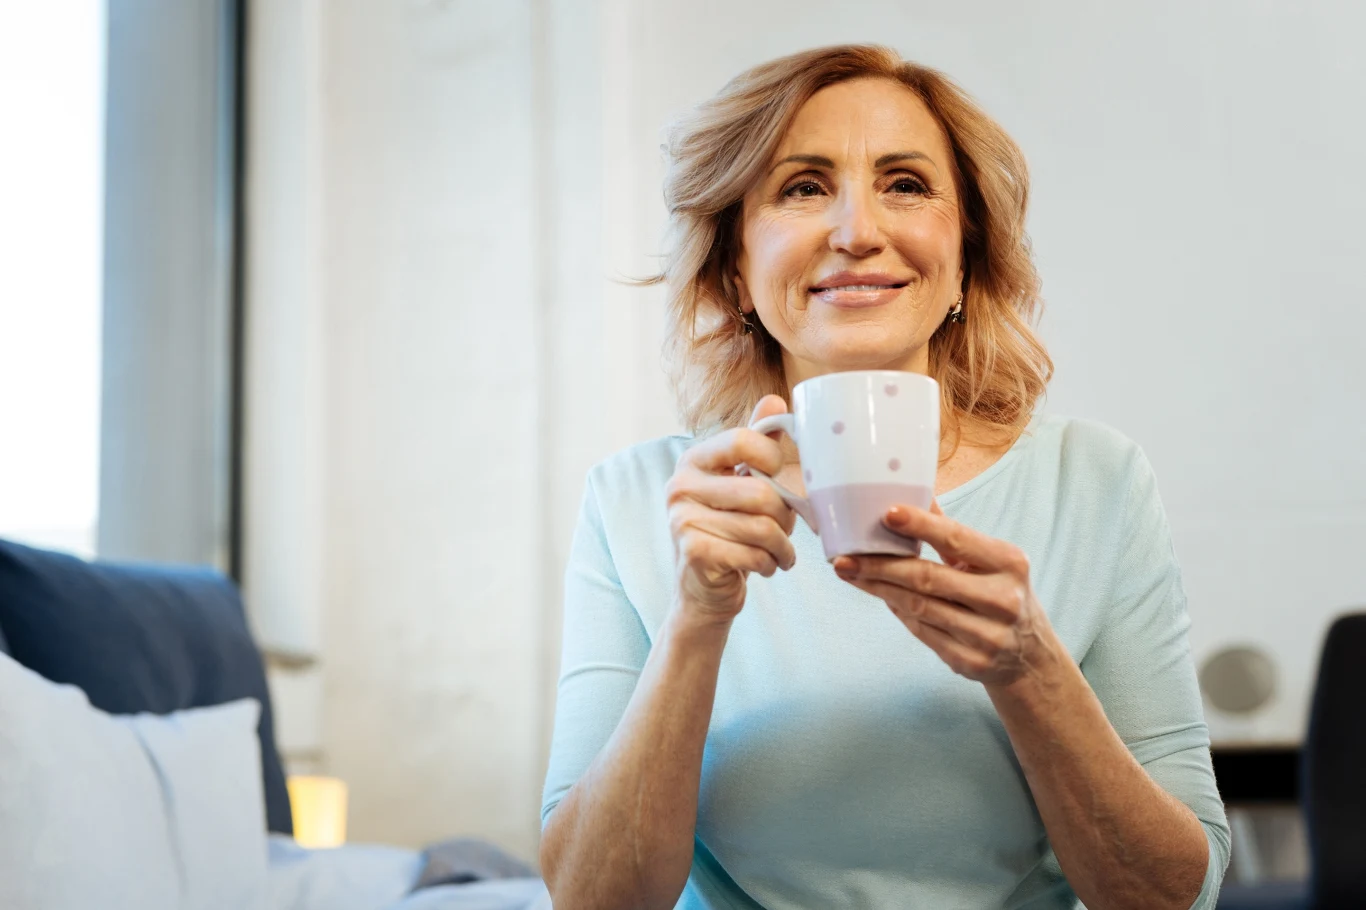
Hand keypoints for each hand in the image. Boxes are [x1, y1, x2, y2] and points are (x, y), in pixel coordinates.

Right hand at [666, 395, 797, 624]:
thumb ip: (756, 442)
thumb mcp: (740, 482)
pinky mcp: (693, 552)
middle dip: (785, 516)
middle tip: (786, 528)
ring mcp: (682, 520)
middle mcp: (680, 485)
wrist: (703, 588)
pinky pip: (753, 554)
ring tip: (780, 552)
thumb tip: (776, 400)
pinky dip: (770, 565)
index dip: (774, 459)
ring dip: (783, 546)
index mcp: (694, 460)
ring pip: (762, 528)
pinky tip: (765, 566)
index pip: (744, 440)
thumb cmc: (729, 529)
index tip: (778, 476)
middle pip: (761, 492)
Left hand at [832, 502, 1057, 687]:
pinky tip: (878, 594)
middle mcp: (1002, 599)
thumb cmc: (1001, 594)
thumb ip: (953, 531)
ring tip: (850, 573)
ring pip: (918, 607)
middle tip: (844, 557)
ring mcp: (987, 635)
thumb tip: (916, 492)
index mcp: (1009, 563)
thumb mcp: (991, 561)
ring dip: (878, 588)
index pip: (957, 539)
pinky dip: (896, 611)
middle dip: (880, 566)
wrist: (1031, 656)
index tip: (886, 513)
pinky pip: (921, 631)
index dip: (920, 526)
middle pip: (928, 578)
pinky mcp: (969, 662)